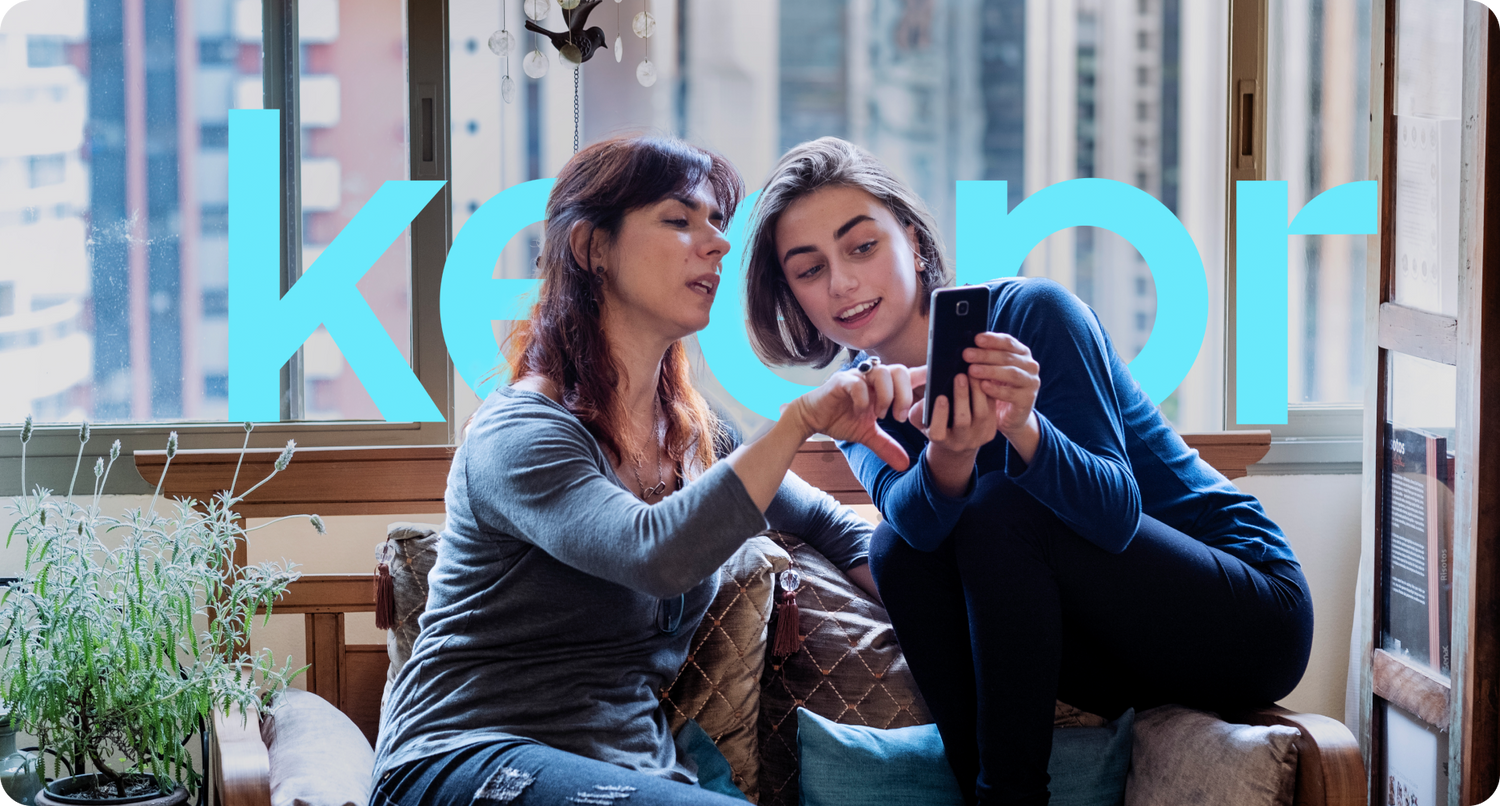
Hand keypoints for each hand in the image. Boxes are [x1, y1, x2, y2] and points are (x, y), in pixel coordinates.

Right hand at [783, 369, 912, 470]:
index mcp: (882, 386)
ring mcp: (856, 377)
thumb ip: (886, 446)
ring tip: (882, 415)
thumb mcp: (868, 435)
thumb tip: (905, 465)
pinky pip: (857, 383)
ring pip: (881, 373)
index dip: (924, 375)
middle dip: (905, 395)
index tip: (939, 382)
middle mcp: (872, 377)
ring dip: (886, 396)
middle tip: (900, 417)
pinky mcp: (840, 382)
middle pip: (899, 370)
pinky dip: (864, 399)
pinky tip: (862, 412)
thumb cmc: (840, 419)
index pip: (908, 375)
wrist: (812, 417)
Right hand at [912, 371, 999, 456]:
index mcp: (939, 441)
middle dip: (961, 397)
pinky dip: (987, 393)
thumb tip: (930, 393)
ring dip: (977, 392)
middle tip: (960, 376)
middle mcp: (959, 443)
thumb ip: (920, 409)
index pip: (938, 432)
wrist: (956, 439)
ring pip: (981, 414)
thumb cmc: (934, 423)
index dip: (939, 415)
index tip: (941, 397)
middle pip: (962, 421)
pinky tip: (983, 379)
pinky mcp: (990, 431)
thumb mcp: (921, 418)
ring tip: (973, 373)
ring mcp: (977, 438)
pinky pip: (991, 410)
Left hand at [963, 332, 1039, 440]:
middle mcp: (1030, 366)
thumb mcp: (992, 370)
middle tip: (966, 355)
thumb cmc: (998, 387)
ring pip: (1012, 373)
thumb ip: (986, 358)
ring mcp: (1031, 382)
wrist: (1010, 416)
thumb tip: (967, 348)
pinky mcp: (1028, 399)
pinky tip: (983, 386)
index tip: (976, 339)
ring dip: (990, 371)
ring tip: (972, 370)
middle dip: (985, 355)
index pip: (1008, 342)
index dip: (992, 339)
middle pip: (1007, 357)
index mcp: (1022, 353)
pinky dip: (996, 389)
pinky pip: (1011, 393)